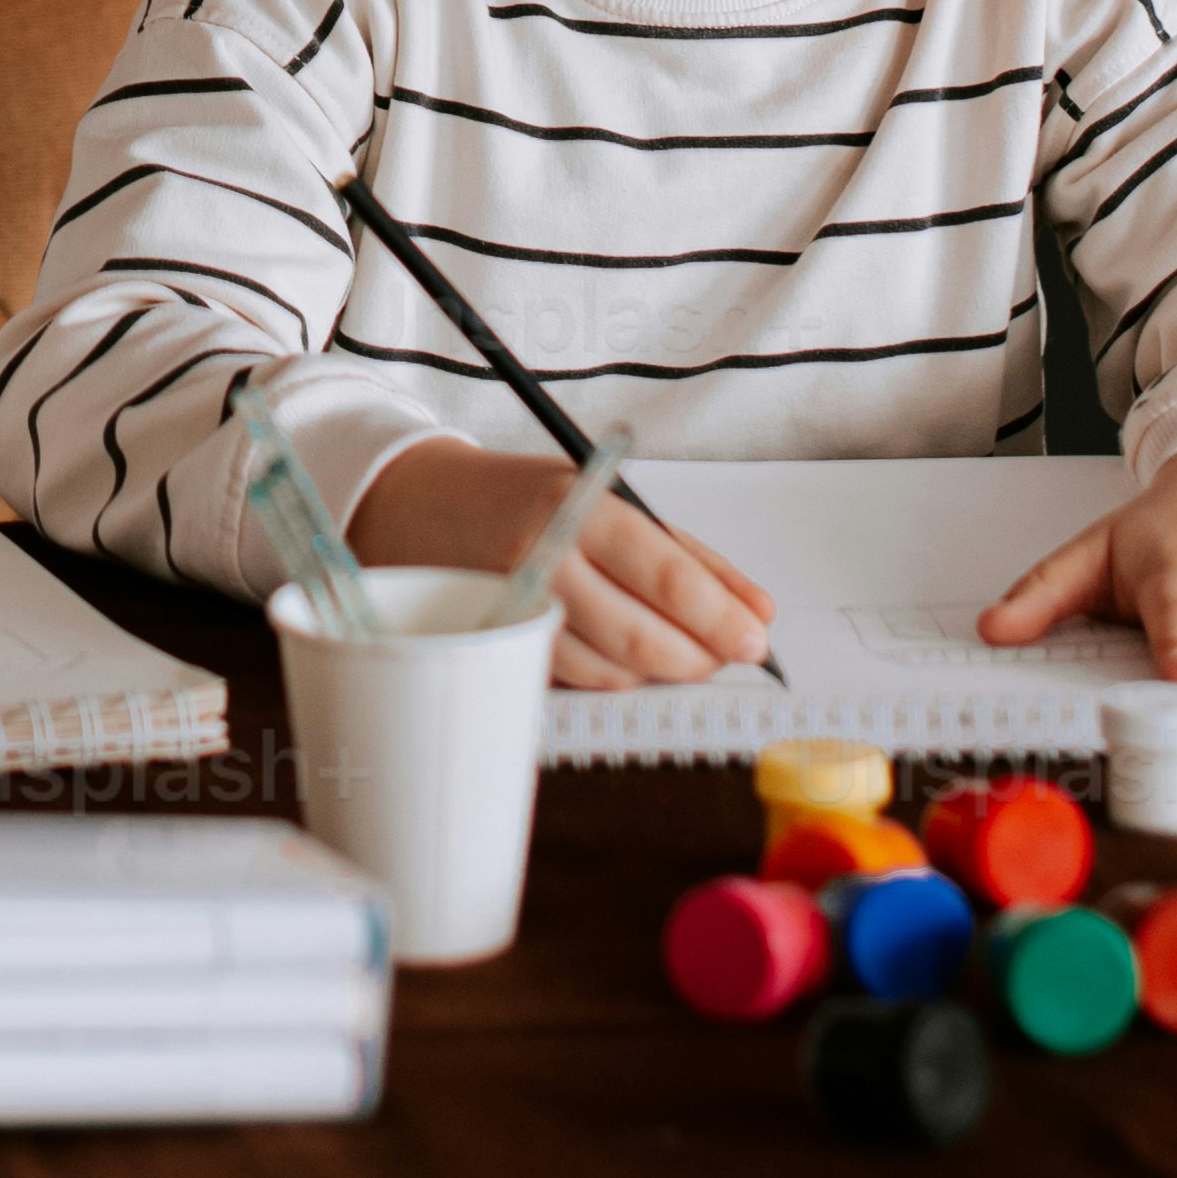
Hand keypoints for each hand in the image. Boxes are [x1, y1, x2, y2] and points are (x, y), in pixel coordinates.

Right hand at [348, 440, 778, 689]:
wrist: (419, 503)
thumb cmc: (525, 498)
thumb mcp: (606, 497)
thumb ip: (686, 554)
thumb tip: (756, 611)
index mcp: (577, 508)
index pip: (664, 576)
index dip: (719, 615)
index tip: (757, 637)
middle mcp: (543, 560)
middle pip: (642, 637)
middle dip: (700, 656)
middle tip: (729, 653)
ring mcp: (517, 610)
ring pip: (613, 672)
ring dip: (661, 672)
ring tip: (681, 649)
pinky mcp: (503, 649)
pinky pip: (578, 681)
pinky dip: (617, 676)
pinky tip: (630, 654)